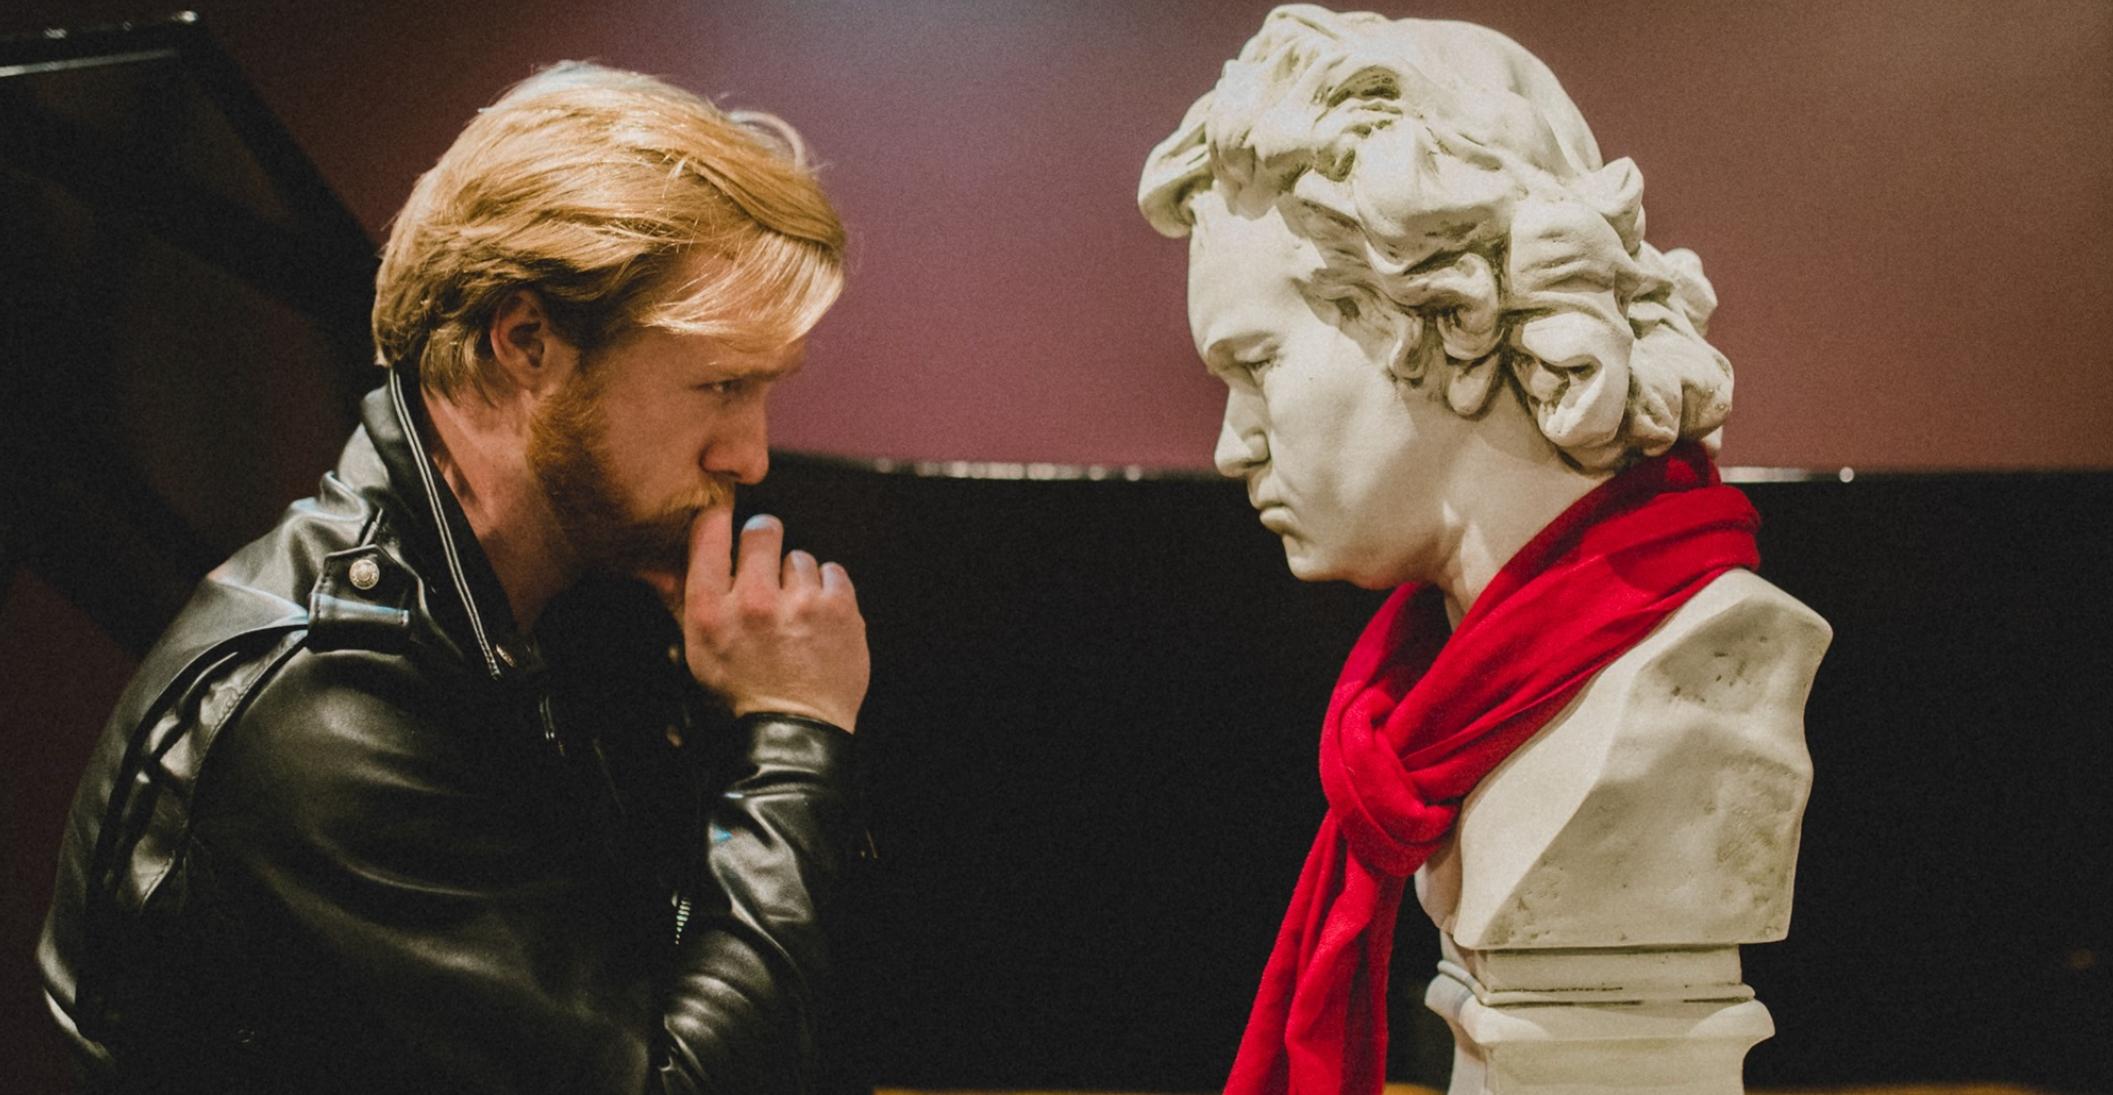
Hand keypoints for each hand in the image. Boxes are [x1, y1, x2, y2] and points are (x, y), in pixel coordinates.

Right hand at [682, 509, 867, 731]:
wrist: (795, 733)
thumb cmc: (743, 695)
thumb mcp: (698, 651)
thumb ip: (691, 602)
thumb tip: (678, 561)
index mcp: (711, 610)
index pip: (708, 532)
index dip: (718, 521)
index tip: (725, 523)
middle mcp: (754, 600)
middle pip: (761, 530)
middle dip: (764, 540)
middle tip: (767, 562)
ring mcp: (800, 604)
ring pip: (800, 556)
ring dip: (798, 578)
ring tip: (795, 611)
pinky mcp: (839, 609)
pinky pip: (832, 571)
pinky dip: (827, 589)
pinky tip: (819, 616)